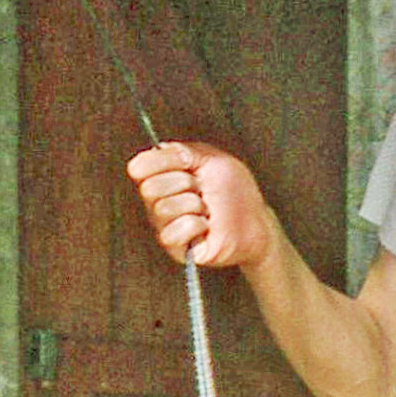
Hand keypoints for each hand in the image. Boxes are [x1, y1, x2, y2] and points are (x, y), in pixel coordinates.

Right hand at [125, 142, 277, 269]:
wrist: (256, 223)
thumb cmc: (236, 192)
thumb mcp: (214, 160)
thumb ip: (185, 151)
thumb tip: (161, 149)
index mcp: (164, 178)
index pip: (139, 167)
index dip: (162, 161)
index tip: (187, 163)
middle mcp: (159, 201)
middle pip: (149, 188)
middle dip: (183, 184)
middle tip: (202, 190)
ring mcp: (166, 225)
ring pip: (163, 209)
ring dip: (194, 205)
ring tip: (207, 209)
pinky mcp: (176, 248)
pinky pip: (172, 233)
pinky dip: (195, 225)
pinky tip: (206, 226)